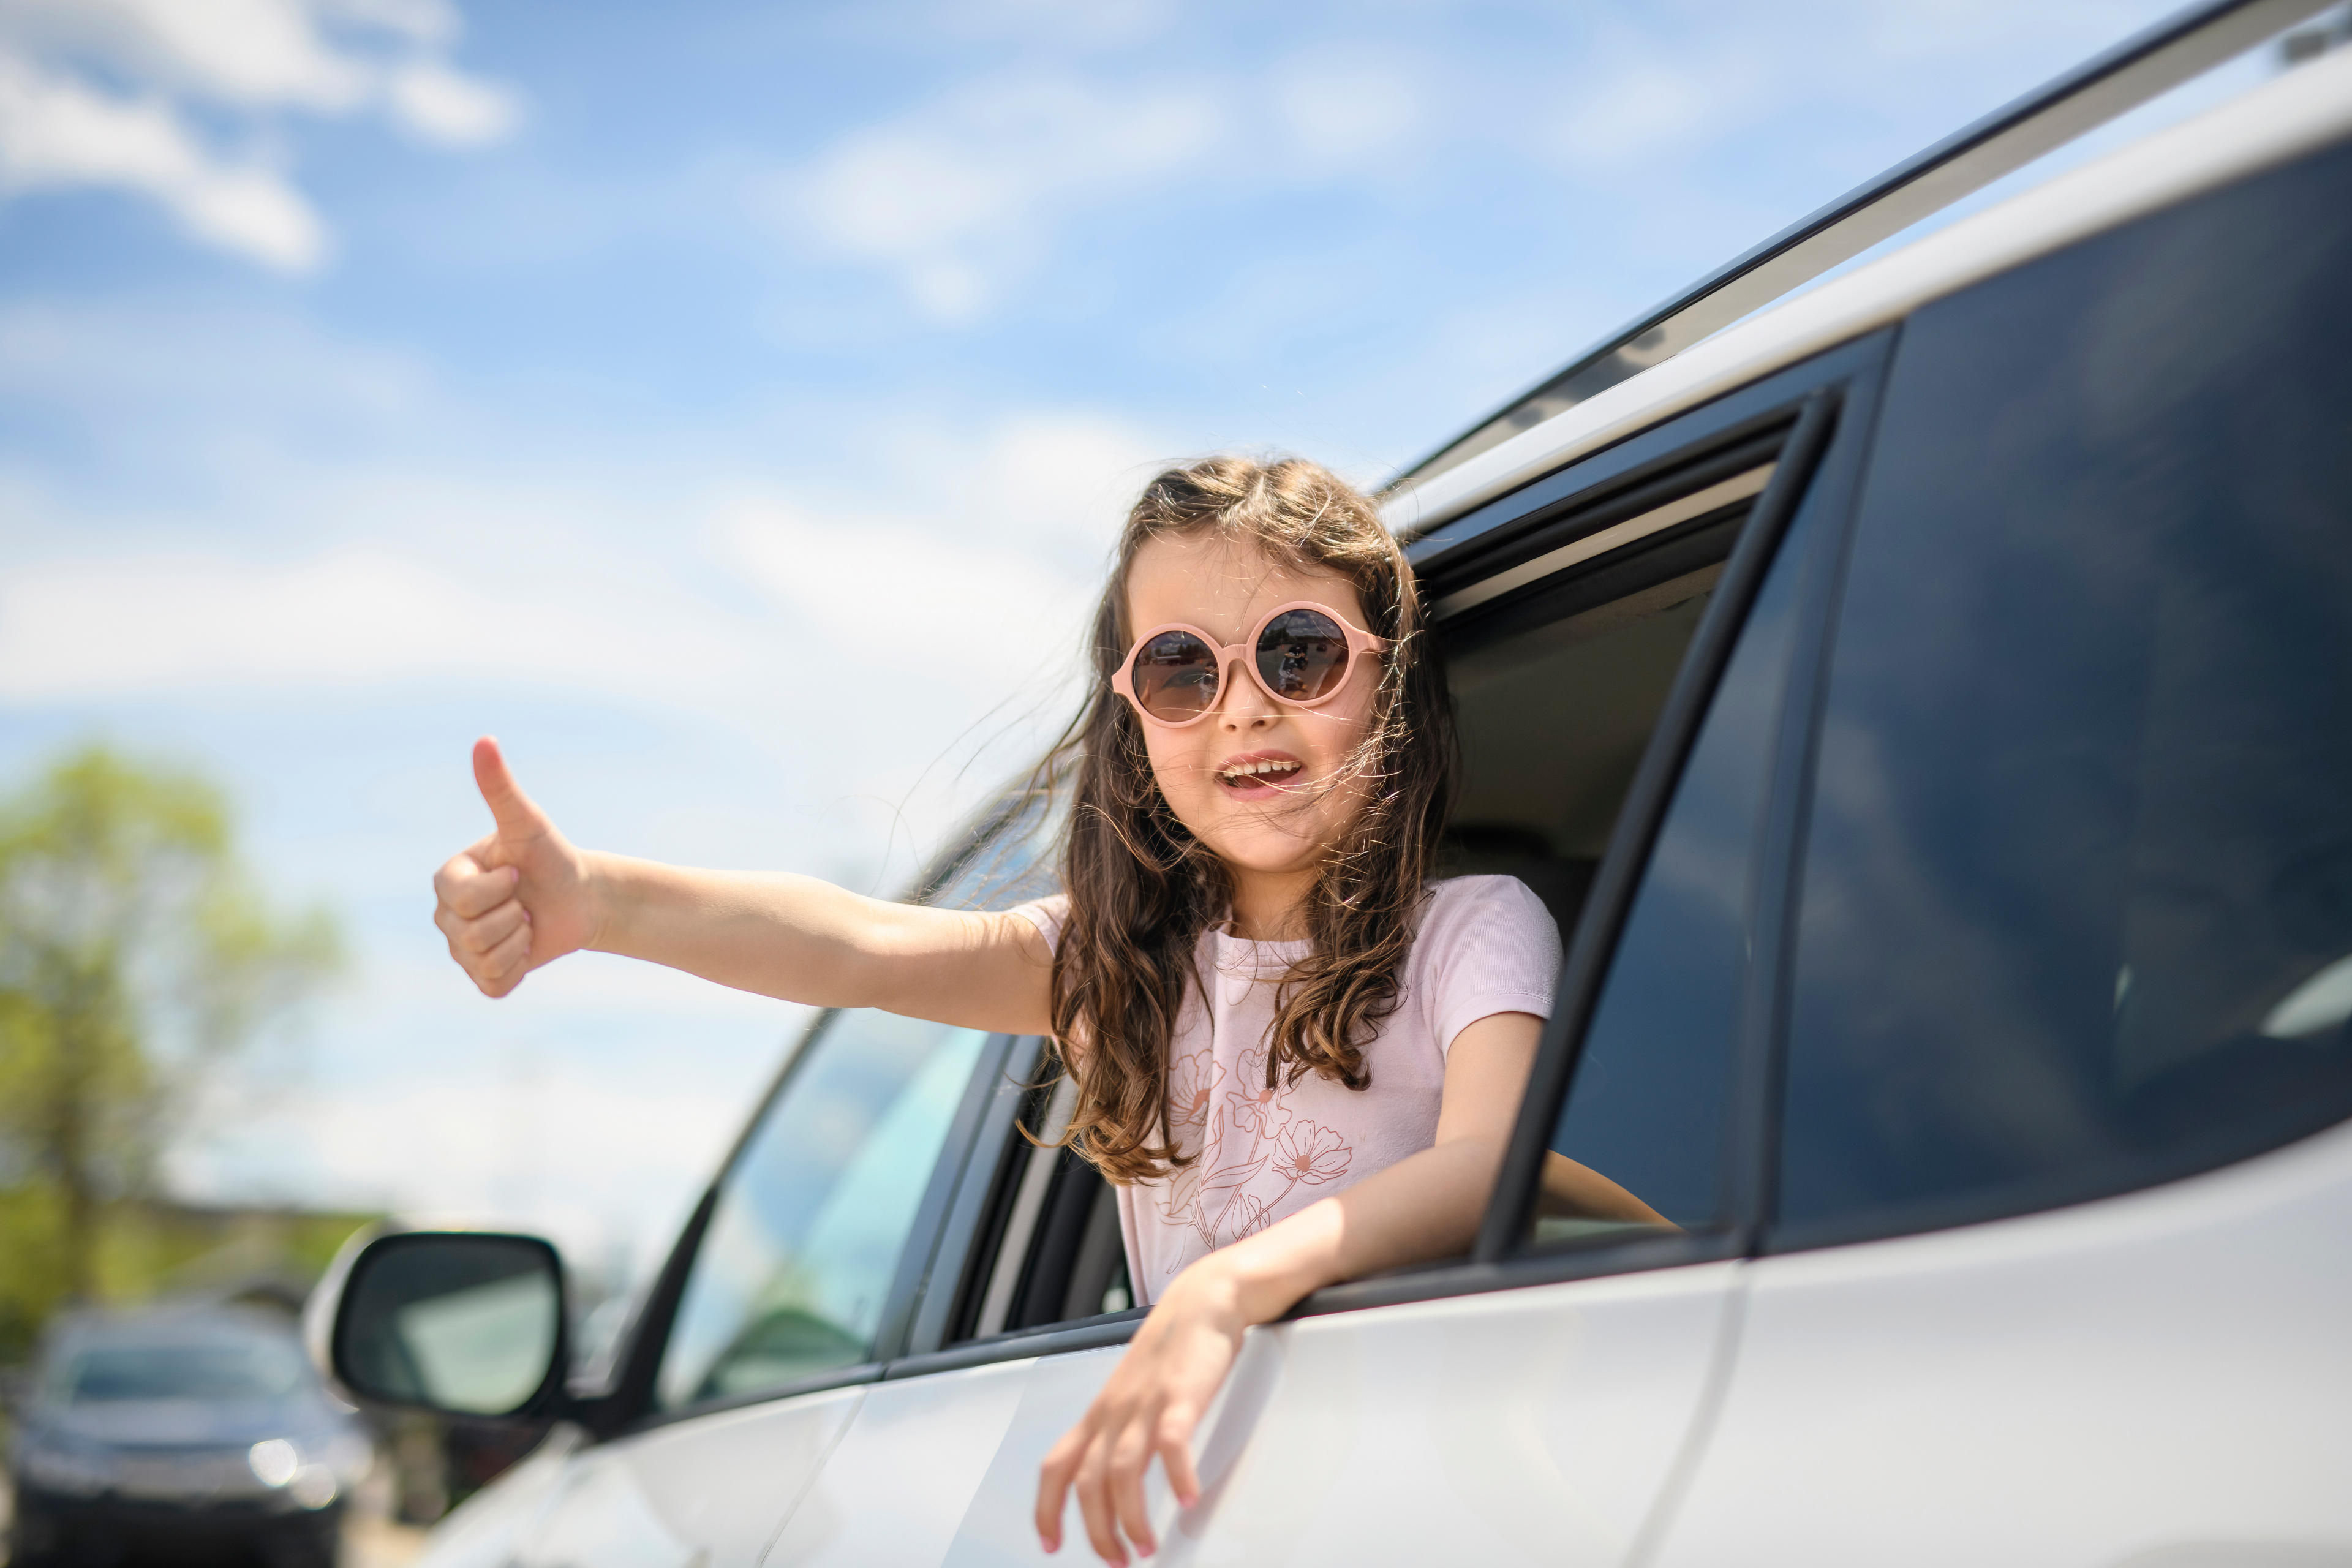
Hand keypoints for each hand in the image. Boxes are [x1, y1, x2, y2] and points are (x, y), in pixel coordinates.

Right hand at [431, 737, 598, 996]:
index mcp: (447, 879)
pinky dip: (519, 968)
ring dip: (519, 942)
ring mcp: (460, 948)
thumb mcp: (528, 823)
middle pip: (467, 934)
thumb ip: (501, 788)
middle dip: (512, 917)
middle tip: (525, 901)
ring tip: (527, 922)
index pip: (463, 898)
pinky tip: (527, 947)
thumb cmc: (552, 856)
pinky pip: (493, 985)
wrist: (581, 897)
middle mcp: (446, 914)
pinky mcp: (483, 975)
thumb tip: (485, 740)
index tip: (518, 873)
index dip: (501, 889)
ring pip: (481, 960)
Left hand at [1035, 1263, 1244, 1563]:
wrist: (1204, 1299)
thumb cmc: (1171, 1348)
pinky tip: (1188, 1500)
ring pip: (1122, 1471)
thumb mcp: (1133, 1392)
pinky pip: (1173, 1443)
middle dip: (1098, 1531)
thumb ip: (1123, 1430)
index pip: (1056, 1466)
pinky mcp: (1181, 1394)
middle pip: (1088, 1481)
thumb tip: (1117, 1478)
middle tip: (1118, 1562)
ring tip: (1146, 1546)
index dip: (1046, 1509)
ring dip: (1132, 1517)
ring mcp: (1146, 1402)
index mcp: (1100, 1413)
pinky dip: (1178, 1476)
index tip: (1050, 1544)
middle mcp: (1115, 1411)